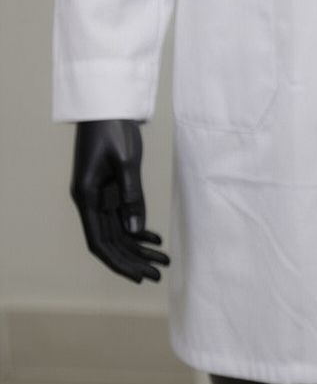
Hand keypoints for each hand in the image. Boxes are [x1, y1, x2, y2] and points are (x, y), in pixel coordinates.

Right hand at [70, 120, 170, 283]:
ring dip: (139, 247)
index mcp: (87, 196)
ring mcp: (100, 196)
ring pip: (119, 231)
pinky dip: (139, 229)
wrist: (107, 105)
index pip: (100, 242)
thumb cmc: (113, 129)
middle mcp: (90, 200)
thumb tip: (137, 230)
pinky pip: (123, 216)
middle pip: (111, 242)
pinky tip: (155, 239)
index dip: (118, 263)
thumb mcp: (127, 161)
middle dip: (134, 260)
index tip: (139, 277)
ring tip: (163, 261)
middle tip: (159, 275)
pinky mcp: (111, 189)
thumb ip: (132, 195)